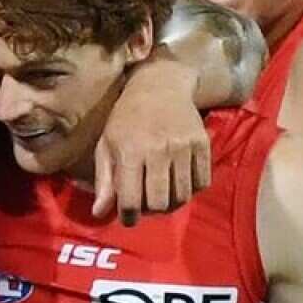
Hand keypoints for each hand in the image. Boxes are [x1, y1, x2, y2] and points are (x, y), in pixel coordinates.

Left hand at [93, 60, 210, 226]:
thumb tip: (100, 213)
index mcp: (130, 151)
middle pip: (159, 203)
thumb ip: (104, 181)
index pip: (131, 200)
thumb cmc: (126, 118)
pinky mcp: (202, 144)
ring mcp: (183, 147)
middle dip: (150, 211)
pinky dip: (191, 190)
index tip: (128, 218)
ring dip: (171, 203)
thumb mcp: (106, 145)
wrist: (160, 85)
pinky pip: (202, 183)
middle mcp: (158, 150)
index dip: (128, 217)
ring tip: (162, 195)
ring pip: (182, 196)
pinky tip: (179, 182)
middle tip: (146, 204)